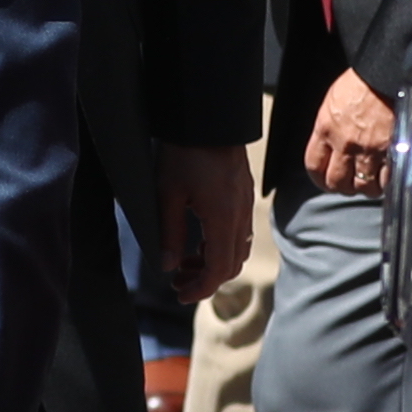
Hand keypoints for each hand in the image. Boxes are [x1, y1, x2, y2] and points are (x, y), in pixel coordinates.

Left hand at [154, 142, 256, 304]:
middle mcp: (240, 215)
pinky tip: (199, 241)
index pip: (218, 269)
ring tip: (185, 262)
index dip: (200, 289)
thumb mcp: (167, 194)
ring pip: (237, 249)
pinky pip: (239, 232)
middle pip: (231, 264)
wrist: (208, 117)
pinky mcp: (243, 195)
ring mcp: (245, 205)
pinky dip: (221, 245)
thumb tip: (168, 265)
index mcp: (223, 218)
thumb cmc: (185, 151)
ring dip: (213, 263)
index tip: (180, 294)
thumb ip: (169, 233)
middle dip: (205, 280)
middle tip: (178, 282)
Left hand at [304, 71, 397, 202]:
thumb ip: (328, 126)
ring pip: (363, 185)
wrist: (388, 73)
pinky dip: (387, 182)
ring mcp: (369, 149)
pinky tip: (388, 178)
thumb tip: (329, 142)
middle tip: (350, 185)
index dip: (319, 178)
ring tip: (371, 183)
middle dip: (343, 187)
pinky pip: (386, 179)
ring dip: (366, 187)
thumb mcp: (333, 101)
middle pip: (337, 182)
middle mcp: (344, 143)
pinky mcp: (392, 150)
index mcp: (325, 129)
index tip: (325, 181)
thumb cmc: (362, 80)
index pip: (314, 165)